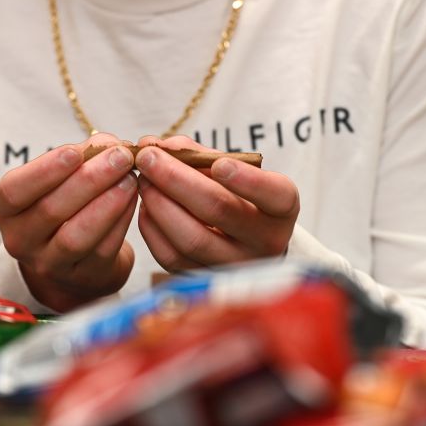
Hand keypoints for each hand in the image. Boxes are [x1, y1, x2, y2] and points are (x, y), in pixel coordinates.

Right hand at [0, 133, 136, 311]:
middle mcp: (20, 241)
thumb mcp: (60, 179)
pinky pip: (102, 250)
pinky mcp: (82, 277)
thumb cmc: (64, 204)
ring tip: (130, 178)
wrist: (77, 256)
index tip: (74, 151)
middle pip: (51, 211)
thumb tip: (109, 143)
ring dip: (107, 204)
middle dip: (89, 180)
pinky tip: (134, 199)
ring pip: (76, 237)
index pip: (14, 191)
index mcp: (5, 210)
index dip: (43, 171)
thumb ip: (81, 156)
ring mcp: (49, 265)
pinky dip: (121, 222)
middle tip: (120, 156)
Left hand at [135, 135, 298, 271]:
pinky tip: (147, 205)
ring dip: (159, 203)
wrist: (243, 242)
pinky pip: (171, 257)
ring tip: (143, 179)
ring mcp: (235, 266)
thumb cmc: (237, 196)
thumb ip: (198, 154)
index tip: (221, 164)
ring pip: (191, 239)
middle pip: (219, 211)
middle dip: (177, 179)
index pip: (275, 196)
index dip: (248, 181)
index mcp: (281, 210)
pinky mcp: (205, 279)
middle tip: (148, 156)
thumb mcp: (232, 171)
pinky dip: (152, 228)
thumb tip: (156, 145)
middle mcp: (265, 243)